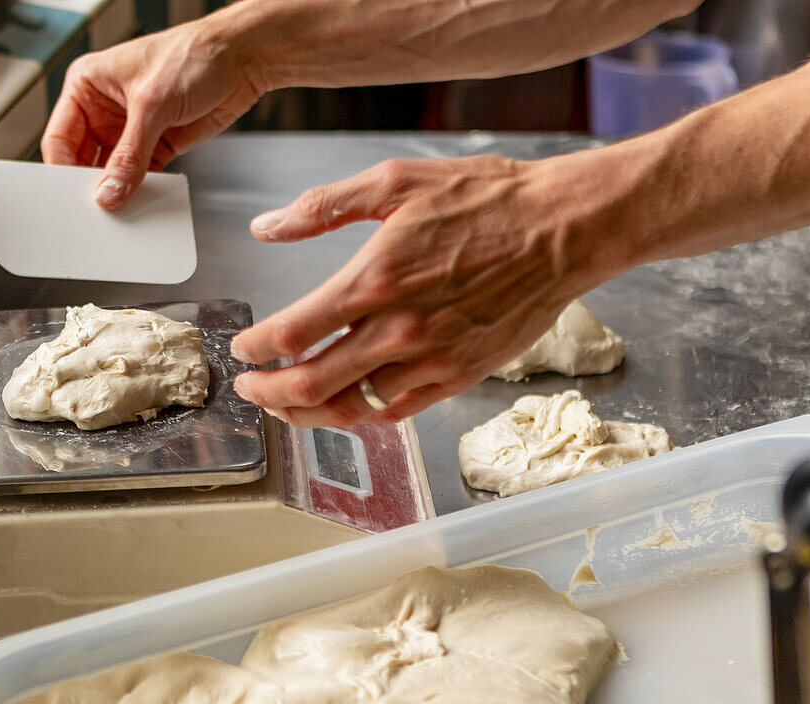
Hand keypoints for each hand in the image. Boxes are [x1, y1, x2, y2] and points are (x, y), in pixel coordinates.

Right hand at [42, 18, 266, 208]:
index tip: (72, 197)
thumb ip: (130, 154)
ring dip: (118, 191)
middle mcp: (104, 108)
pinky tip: (143, 202)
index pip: (61, 137)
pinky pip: (141, 176)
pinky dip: (142, 191)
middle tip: (95, 210)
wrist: (241, 60)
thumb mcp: (153, 105)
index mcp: (88, 85)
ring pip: (113, 171)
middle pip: (84, 159)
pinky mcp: (157, 144)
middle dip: (90, 185)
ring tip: (119, 210)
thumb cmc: (194, 55)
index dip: (63, 170)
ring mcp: (131, 129)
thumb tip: (110, 191)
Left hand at [230, 155, 614, 426]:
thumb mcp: (397, 181)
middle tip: (249, 387)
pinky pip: (396, 413)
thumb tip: (265, 227)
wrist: (565, 228)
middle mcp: (397, 330)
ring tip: (285, 403)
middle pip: (310, 384)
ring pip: (350, 410)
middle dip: (267, 392)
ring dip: (307, 412)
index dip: (256, 348)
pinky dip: (360, 415)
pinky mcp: (458, 377)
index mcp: (374, 279)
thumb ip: (323, 206)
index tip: (243, 347)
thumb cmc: (487, 199)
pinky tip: (343, 404)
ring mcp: (430, 360)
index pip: (292, 332)